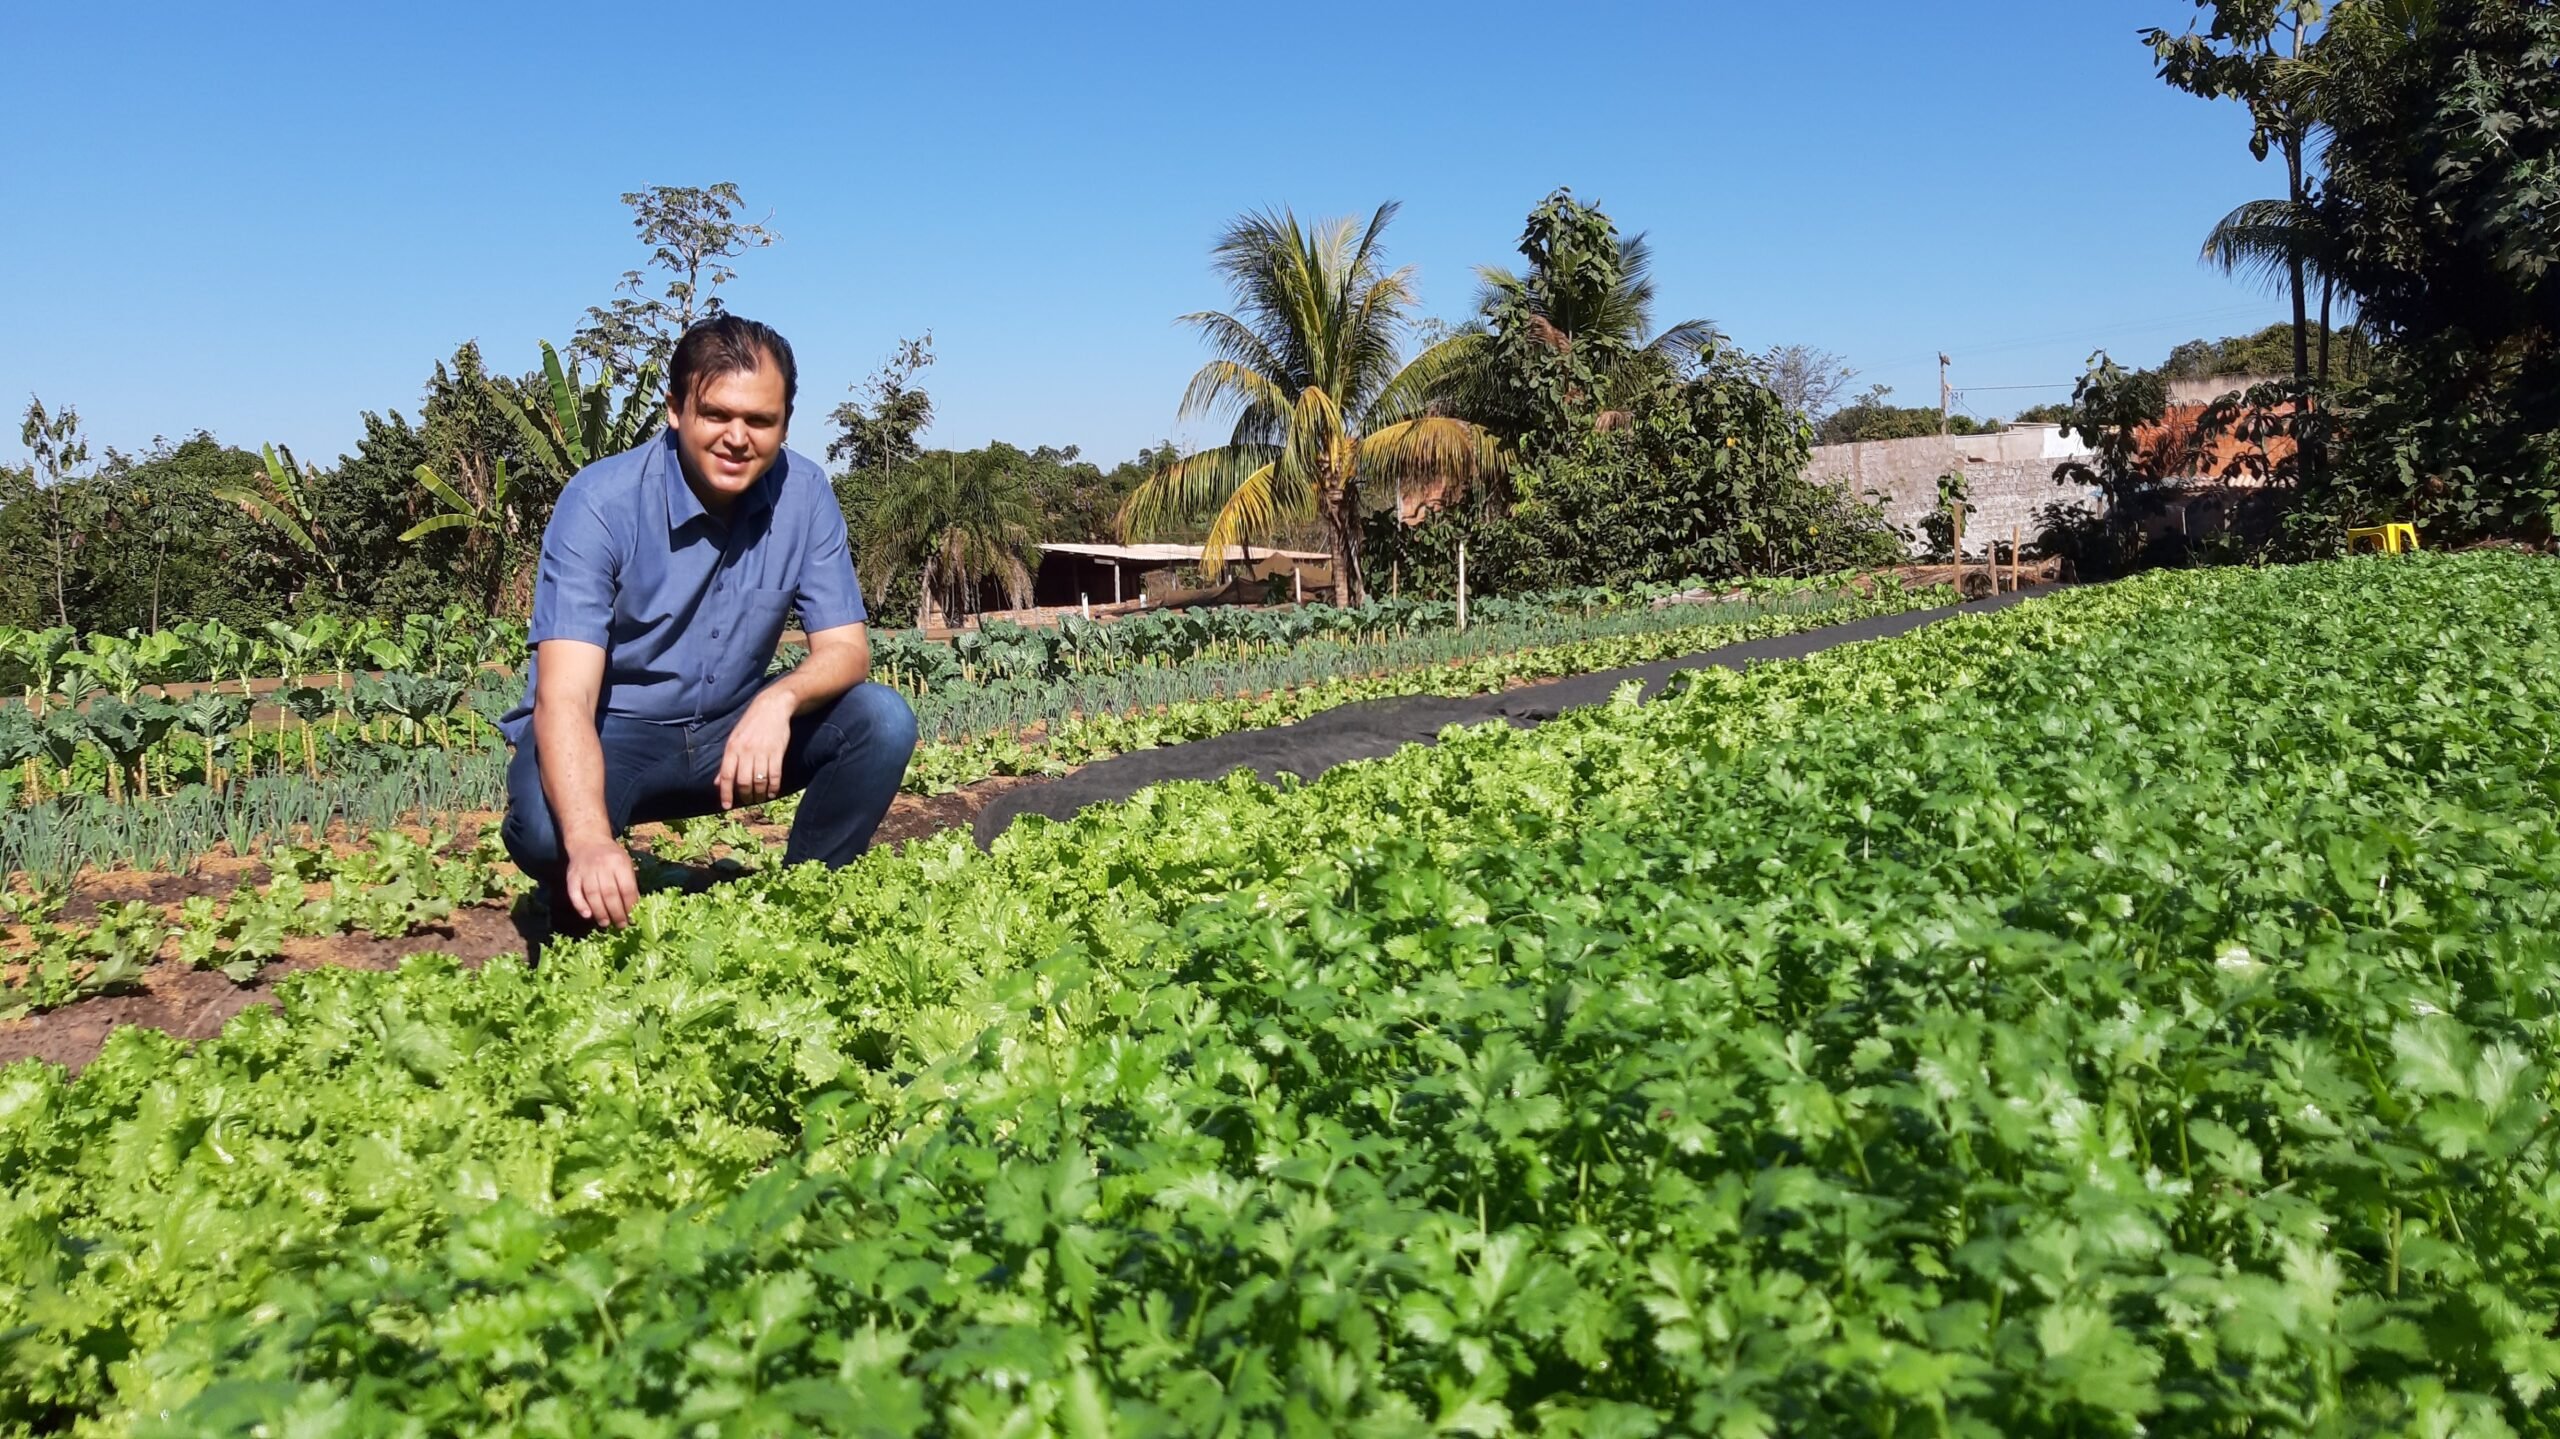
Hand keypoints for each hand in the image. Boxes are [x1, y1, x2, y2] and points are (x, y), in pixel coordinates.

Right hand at [564, 838, 639, 928]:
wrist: (588, 841)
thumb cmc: (611, 857)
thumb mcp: (626, 864)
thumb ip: (629, 883)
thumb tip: (634, 908)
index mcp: (619, 863)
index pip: (626, 888)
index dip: (629, 906)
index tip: (632, 918)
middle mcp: (602, 866)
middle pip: (609, 894)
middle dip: (616, 912)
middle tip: (620, 925)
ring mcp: (585, 870)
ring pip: (592, 895)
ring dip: (600, 912)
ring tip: (605, 923)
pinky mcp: (572, 875)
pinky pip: (574, 892)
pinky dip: (580, 905)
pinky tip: (587, 915)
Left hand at [718, 691, 794, 807]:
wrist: (772, 707)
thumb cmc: (751, 724)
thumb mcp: (734, 740)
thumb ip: (727, 762)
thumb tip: (717, 783)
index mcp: (732, 748)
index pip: (726, 775)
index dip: (725, 793)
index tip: (726, 807)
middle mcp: (746, 751)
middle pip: (743, 781)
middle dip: (745, 796)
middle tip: (748, 801)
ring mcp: (762, 752)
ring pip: (759, 781)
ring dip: (759, 794)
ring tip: (760, 798)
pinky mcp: (777, 752)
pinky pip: (774, 775)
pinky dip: (773, 787)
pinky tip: (772, 792)